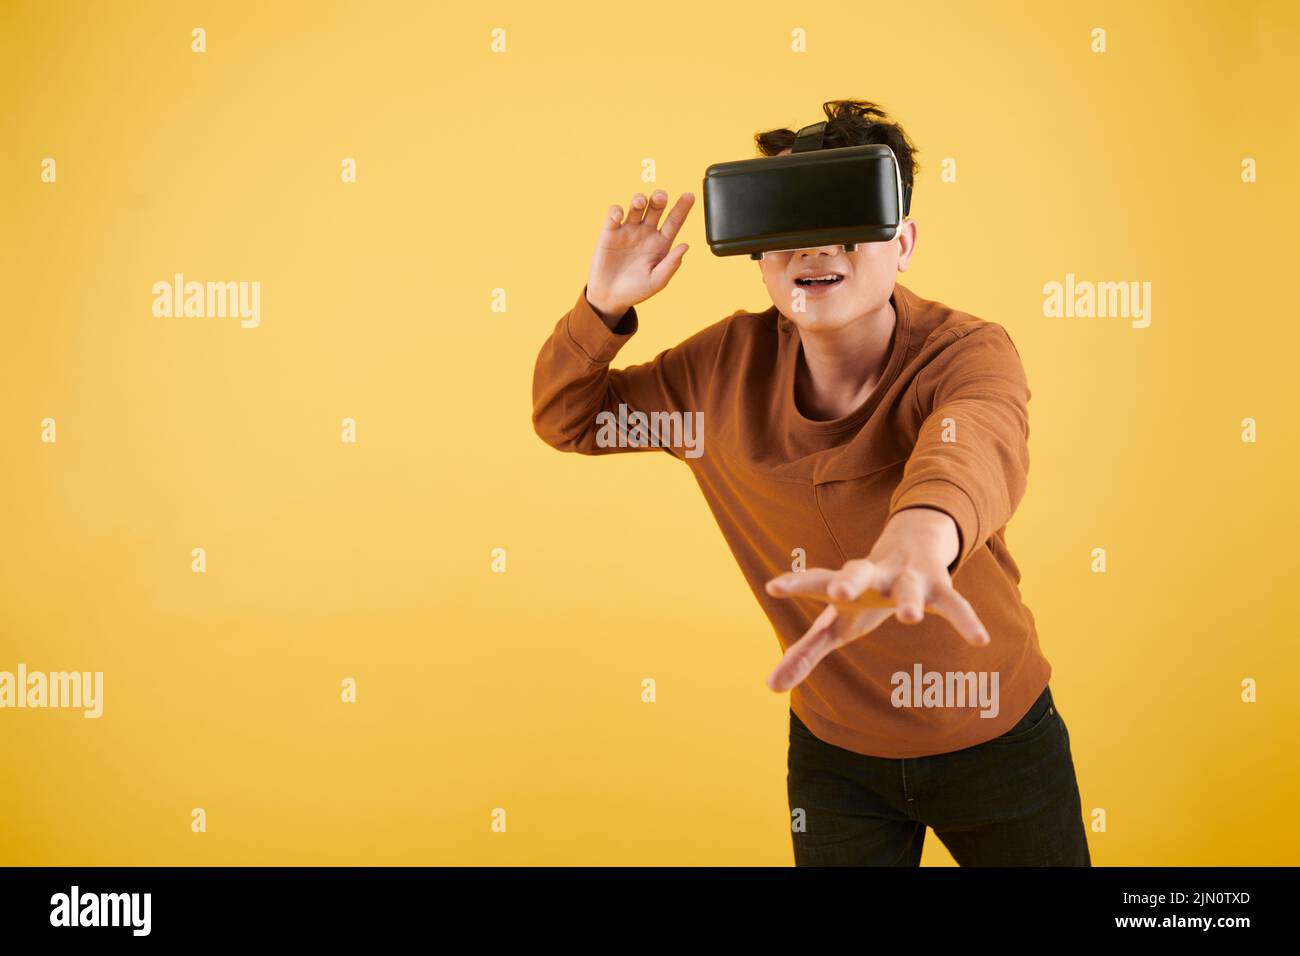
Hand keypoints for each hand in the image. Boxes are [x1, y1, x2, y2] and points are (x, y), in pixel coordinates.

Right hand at [586, 189, 694, 324]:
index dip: (682, 208)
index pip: (674, 221)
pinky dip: (616, 211)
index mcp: (661, 243)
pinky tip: (618, 215)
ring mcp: (628, 230)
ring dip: (639, 200)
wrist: (609, 297)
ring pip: (636, 207)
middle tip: (660, 198)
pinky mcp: (610, 232)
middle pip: (656, 208)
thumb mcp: (657, 281)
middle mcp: (646, 233)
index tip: (690, 195)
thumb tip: (686, 246)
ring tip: (639, 202)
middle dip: (659, 199)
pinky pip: (614, 215)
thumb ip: (671, 264)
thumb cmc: (635, 291)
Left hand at [762, 507, 990, 692]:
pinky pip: (955, 603)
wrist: (912, 542)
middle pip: (857, 571)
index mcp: (844, 582)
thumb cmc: (863, 593)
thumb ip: (805, 653)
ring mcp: (907, 578)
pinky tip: (980, 640)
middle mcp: (873, 575)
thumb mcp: (835, 622)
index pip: (815, 581)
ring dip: (907, 600)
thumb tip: (770, 686)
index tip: (773, 587)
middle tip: (838, 594)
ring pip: (907, 586)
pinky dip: (967, 620)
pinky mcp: (939, 587)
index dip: (795, 584)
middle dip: (848, 581)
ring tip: (908, 618)